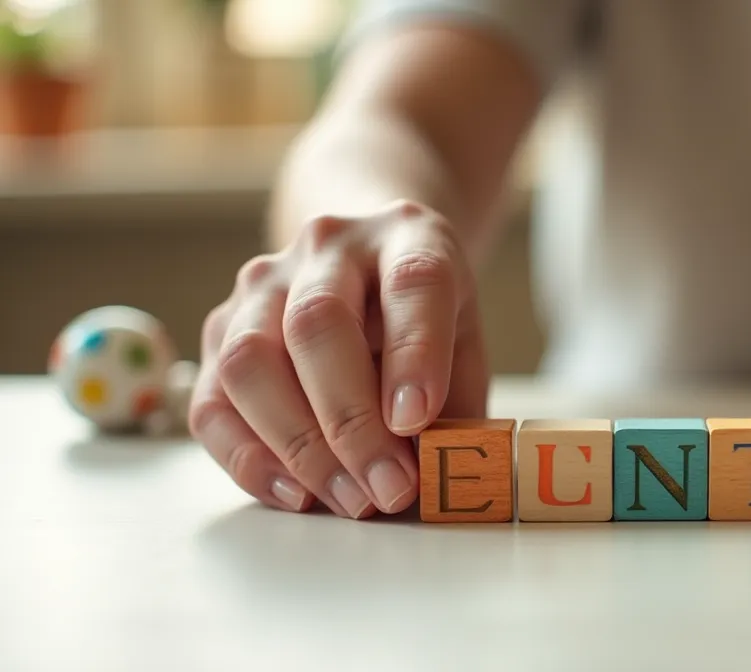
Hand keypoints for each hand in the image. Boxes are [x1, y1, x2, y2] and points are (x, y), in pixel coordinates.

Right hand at [189, 200, 489, 517]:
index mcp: (408, 236)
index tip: (417, 419)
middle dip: (352, 421)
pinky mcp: (220, 330)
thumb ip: (457, 404)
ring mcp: (263, 284)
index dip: (415, 352)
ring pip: (250, 360)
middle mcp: (328, 247)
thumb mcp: (464, 345)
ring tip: (352, 499)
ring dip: (300, 445)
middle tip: (389, 487)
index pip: (412, 281)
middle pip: (317, 324)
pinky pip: (213, 401)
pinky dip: (250, 458)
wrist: (370, 265)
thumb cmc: (423, 318)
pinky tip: (297, 494)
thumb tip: (437, 476)